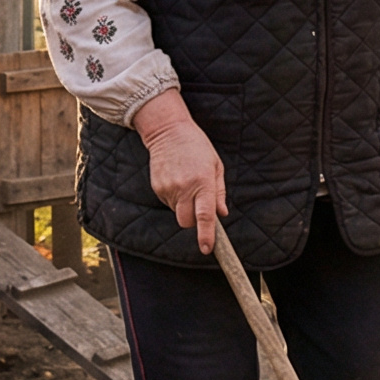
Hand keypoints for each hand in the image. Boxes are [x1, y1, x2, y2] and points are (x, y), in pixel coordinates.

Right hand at [132, 88, 227, 255]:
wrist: (168, 131)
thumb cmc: (197, 147)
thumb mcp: (216, 166)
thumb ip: (219, 192)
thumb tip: (222, 214)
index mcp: (203, 181)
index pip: (205, 215)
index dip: (206, 235)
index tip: (207, 248)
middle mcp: (184, 187)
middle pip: (186, 222)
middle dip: (193, 222)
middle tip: (198, 205)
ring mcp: (168, 188)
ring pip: (177, 212)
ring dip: (184, 205)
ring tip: (187, 182)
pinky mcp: (157, 187)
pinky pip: (168, 202)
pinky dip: (174, 197)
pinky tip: (176, 179)